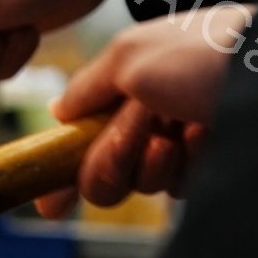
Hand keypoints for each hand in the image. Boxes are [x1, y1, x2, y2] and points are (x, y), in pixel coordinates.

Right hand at [34, 6, 246, 215]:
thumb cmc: (204, 52)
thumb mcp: (127, 58)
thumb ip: (84, 89)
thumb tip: (58, 112)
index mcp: (123, 86)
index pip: (76, 136)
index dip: (58, 170)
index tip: (48, 205)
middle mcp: (147, 117)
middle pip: (101, 171)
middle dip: (110, 160)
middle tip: (138, 135)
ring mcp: (179, 143)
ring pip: (139, 183)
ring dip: (153, 161)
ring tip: (182, 130)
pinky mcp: (208, 165)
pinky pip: (178, 186)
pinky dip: (188, 164)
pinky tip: (204, 136)